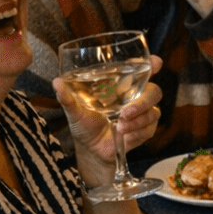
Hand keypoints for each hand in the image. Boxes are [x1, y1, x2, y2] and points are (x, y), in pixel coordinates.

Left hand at [53, 55, 162, 174]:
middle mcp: (136, 97)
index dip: (152, 65)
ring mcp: (143, 114)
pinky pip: (150, 129)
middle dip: (142, 102)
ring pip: (153, 112)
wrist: (92, 151)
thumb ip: (67, 97)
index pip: (142, 70)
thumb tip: (57, 82)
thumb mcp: (74, 111)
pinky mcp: (146, 130)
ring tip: (119, 127)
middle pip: (154, 91)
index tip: (155, 63)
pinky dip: (136, 133)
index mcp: (121, 86)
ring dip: (137, 121)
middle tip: (125, 112)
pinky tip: (124, 136)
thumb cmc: (84, 125)